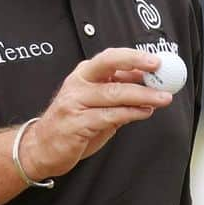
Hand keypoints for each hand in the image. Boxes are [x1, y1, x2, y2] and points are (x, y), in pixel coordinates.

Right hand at [19, 48, 171, 179]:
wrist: (42, 147)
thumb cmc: (72, 123)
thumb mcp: (96, 103)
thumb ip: (120, 93)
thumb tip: (149, 84)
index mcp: (84, 75)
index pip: (110, 58)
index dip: (134, 56)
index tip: (156, 60)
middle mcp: (78, 84)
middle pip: (108, 65)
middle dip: (136, 64)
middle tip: (160, 71)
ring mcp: (75, 103)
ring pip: (114, 93)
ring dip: (142, 96)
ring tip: (161, 98)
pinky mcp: (76, 124)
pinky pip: (110, 116)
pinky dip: (131, 113)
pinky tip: (144, 112)